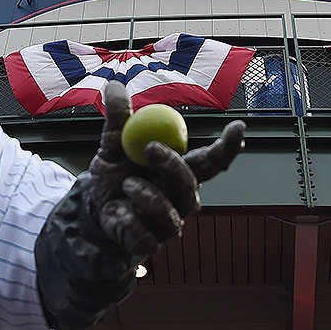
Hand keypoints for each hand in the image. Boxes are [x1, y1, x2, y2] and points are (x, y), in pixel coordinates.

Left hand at [88, 81, 245, 260]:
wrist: (92, 212)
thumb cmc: (112, 176)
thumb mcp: (113, 145)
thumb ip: (118, 119)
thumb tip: (115, 84)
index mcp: (180, 172)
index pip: (212, 161)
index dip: (228, 146)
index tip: (238, 127)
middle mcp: (182, 199)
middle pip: (192, 185)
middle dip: (174, 165)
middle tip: (151, 147)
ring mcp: (170, 224)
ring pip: (170, 210)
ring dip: (145, 194)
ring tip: (125, 185)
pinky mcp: (152, 246)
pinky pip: (145, 233)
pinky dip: (127, 218)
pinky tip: (119, 214)